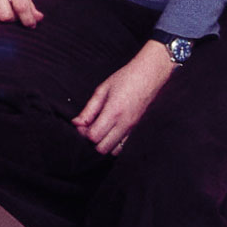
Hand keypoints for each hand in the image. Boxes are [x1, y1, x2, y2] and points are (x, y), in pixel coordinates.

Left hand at [74, 41, 175, 155]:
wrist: (149, 76)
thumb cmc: (126, 79)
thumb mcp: (102, 90)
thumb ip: (88, 110)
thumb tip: (76, 123)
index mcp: (113, 112)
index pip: (94, 136)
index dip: (83, 132)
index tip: (80, 123)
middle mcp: (124, 124)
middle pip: (102, 148)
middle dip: (91, 141)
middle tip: (88, 127)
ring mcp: (132, 128)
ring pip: (113, 151)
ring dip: (102, 143)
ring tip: (98, 130)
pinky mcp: (136, 130)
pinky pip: (122, 146)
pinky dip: (112, 143)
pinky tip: (108, 131)